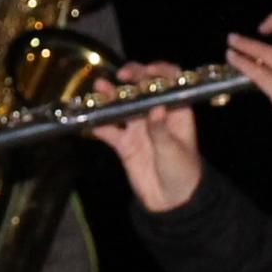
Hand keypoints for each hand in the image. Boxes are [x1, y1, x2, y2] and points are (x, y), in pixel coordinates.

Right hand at [88, 61, 206, 211]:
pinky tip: (89, 120)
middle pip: (142, 89)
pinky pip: (108, 131)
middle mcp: (155, 115)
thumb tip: (155, 108)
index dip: (160, 71)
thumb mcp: (174, 151)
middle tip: (121, 74)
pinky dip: (98, 125)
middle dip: (132, 78)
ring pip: (122, 106)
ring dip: (111, 97)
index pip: (170, 82)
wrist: (172, 201)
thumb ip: (161, 131)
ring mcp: (138, 128)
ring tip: (100, 88)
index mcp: (175, 111)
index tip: (147, 69)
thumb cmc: (183, 172)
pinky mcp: (124, 144)